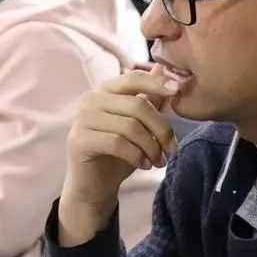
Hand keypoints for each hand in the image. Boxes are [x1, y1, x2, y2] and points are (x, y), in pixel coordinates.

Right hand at [59, 65, 178, 244]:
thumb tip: (162, 69)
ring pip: (130, 126)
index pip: (133, 78)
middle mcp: (90, 100)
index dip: (156, 83)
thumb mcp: (139, 126)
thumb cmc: (118, 154)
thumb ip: (149, 99)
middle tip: (173, 149)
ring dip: (152, 147)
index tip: (177, 92)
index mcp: (104, 91)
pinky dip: (137, 155)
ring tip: (159, 161)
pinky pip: (117, 143)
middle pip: (137, 106)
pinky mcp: (79, 140)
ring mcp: (82, 119)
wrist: (93, 186)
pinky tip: (144, 165)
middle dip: (162, 129)